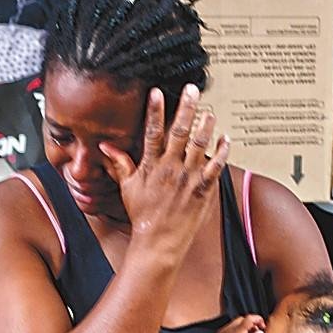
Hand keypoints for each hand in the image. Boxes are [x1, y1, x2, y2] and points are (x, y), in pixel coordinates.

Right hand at [100, 84, 229, 254]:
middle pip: (179, 132)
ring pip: (199, 146)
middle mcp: (170, 169)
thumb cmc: (143, 216)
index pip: (152, 132)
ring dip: (206, 127)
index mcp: (151, 166)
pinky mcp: (203, 190)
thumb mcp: (127, 188)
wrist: (158, 242)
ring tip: (210, 111)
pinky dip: (222, 153)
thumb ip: (120, 164)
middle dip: (186, 109)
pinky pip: (215, 167)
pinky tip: (226, 140)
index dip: (155, 111)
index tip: (157, 92)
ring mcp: (188, 179)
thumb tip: (106, 146)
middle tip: (191, 90)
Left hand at [211, 314, 265, 332]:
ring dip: (245, 328)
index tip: (263, 326)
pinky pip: (232, 329)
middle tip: (257, 332)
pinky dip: (239, 332)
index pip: (250, 317)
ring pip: (238, 324)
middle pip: (244, 319)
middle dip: (252, 323)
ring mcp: (225, 330)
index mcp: (238, 329)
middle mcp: (231, 327)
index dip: (259, 319)